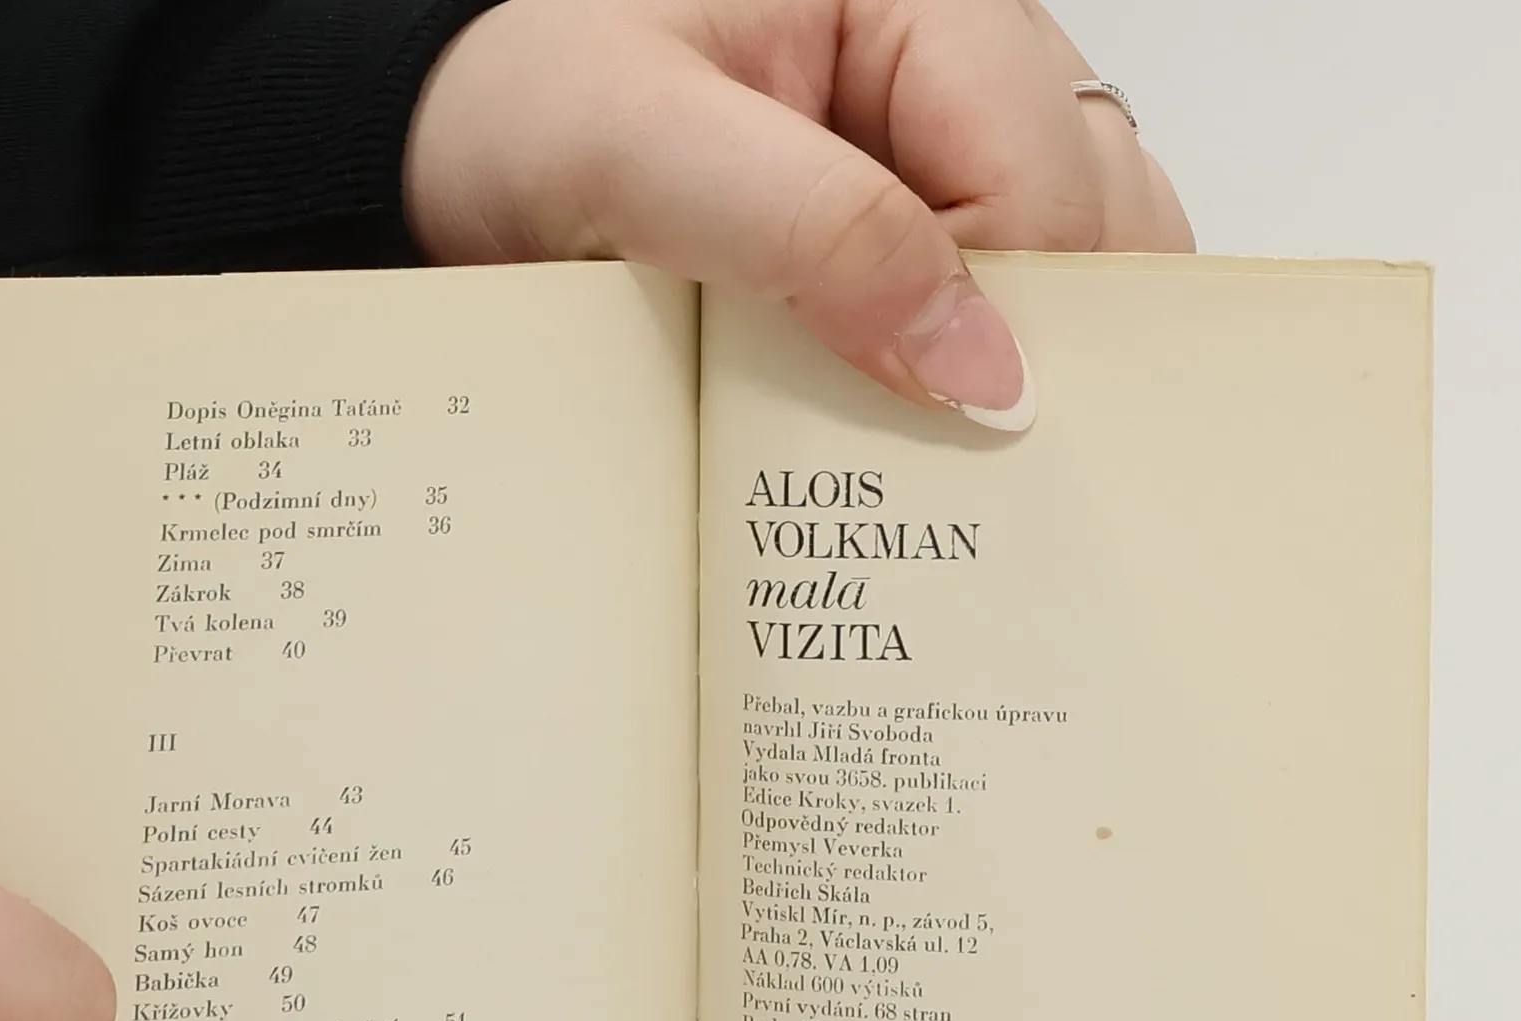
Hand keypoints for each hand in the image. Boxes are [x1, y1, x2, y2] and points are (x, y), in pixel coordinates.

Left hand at [405, 0, 1193, 427]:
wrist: (435, 140)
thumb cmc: (513, 97)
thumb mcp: (644, 148)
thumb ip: (818, 235)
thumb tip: (986, 370)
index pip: (1048, 167)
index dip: (1022, 306)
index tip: (963, 424)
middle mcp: (941, 65)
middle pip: (1085, 213)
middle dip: (1047, 340)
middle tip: (976, 455)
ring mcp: (924, 150)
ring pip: (1056, 264)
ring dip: (1019, 366)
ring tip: (947, 450)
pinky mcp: (887, 227)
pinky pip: (979, 306)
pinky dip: (965, 378)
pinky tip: (917, 430)